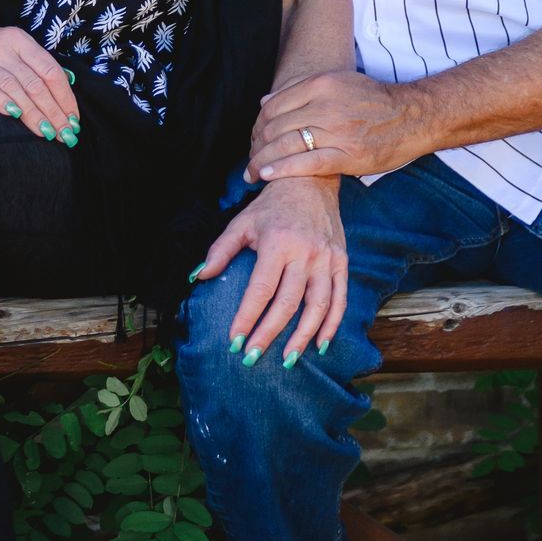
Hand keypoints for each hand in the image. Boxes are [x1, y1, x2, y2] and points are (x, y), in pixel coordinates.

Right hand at [0, 25, 79, 143]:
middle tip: (65, 135)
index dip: (65, 97)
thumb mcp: (5, 54)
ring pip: (14, 86)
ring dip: (33, 113)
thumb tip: (64, 98)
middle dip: (53, 111)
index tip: (73, 120)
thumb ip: (30, 70)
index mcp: (17, 39)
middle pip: (35, 82)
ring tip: (47, 134)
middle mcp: (0, 44)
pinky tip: (12, 115)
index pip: (50, 69)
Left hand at [194, 177, 346, 365]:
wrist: (311, 181)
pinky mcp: (342, 261)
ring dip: (302, 336)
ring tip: (287, 359)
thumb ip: (220, 251)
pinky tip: (320, 344)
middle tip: (252, 356)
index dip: (247, 317)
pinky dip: (332, 324)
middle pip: (287, 303)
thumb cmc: (271, 206)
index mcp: (278, 243)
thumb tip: (199, 277)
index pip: (260, 290)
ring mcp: (327, 259)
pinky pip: (340, 299)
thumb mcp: (241, 223)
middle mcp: (305, 252)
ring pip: (318, 306)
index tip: (234, 340)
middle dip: (269, 333)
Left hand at [247, 69, 431, 183]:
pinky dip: (283, 169)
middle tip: (249, 160)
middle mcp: (326, 106)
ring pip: (286, 145)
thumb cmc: (373, 102)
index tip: (253, 139)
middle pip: (276, 127)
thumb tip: (264, 102)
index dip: (257, 125)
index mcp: (321, 85)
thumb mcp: (339, 82)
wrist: (411, 117)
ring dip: (262, 161)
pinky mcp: (347, 156)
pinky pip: (306, 163)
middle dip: (256, 146)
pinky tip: (268, 175)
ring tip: (251, 173)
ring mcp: (337, 131)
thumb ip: (301, 90)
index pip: (274, 106)